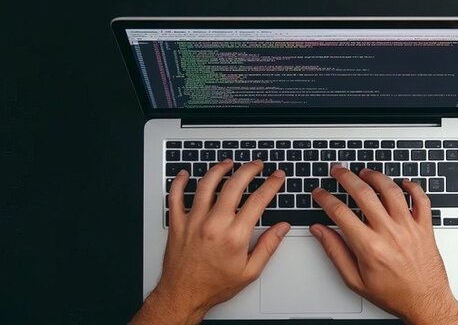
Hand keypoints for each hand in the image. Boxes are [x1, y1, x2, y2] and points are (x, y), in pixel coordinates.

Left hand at [131, 159, 290, 324]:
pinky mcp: (177, 222)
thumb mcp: (250, 271)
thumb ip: (268, 246)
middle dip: (249, 170)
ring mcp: (193, 221)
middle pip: (234, 185)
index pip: (258, 200)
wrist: (183, 295)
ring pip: (206, 184)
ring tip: (229, 163)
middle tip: (257, 165)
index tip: (277, 177)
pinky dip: (179, 181)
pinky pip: (175, 195)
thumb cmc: (214, 286)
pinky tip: (186, 174)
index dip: (271, 184)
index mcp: (234, 236)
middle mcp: (213, 224)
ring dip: (220, 169)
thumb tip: (282, 228)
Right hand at [310, 164, 457, 324]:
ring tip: (365, 172)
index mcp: (369, 247)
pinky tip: (403, 182)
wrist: (425, 302)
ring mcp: (409, 228)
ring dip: (376, 177)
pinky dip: (413, 187)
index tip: (320, 193)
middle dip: (346, 178)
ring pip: (391, 191)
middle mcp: (390, 233)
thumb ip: (335, 252)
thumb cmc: (393, 294)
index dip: (326, 199)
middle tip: (338, 171)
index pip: (340, 213)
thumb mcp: (355, 280)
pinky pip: (421, 200)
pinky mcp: (425, 228)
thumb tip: (320, 231)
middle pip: (364, 194)